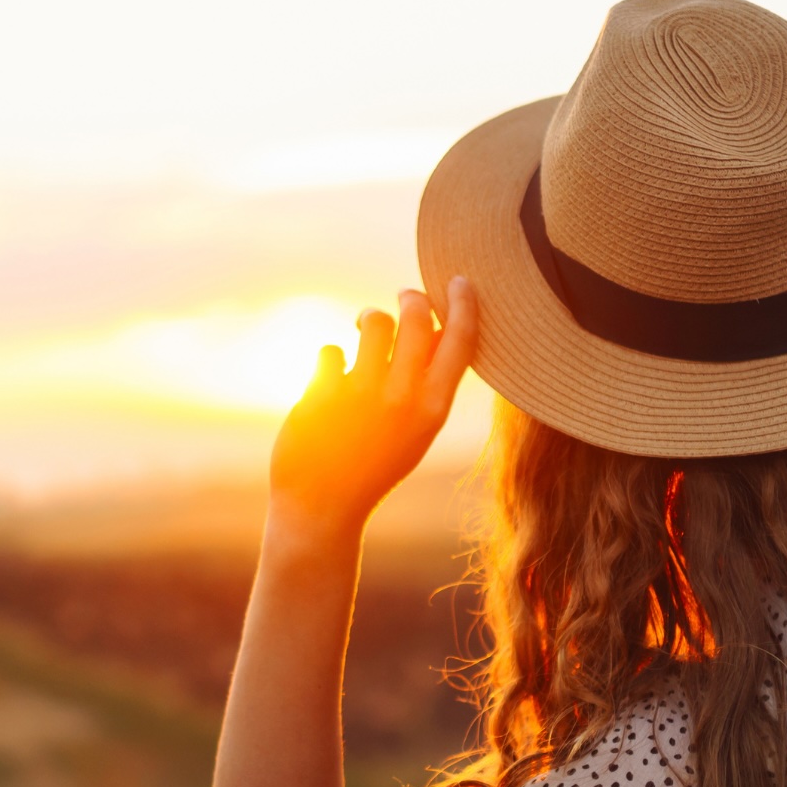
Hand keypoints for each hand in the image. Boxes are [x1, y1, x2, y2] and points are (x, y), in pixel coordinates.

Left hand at [267, 280, 478, 541]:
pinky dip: (330, 360)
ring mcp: (362, 395)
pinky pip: (330, 350)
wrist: (325, 506)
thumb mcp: (417, 430)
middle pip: (417, 317)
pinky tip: (329, 381)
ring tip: (364, 330)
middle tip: (405, 299)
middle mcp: (403, 398)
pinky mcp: (323, 394)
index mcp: (433, 408)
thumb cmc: (375, 464)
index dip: (464, 304)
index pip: (460, 341)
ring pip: (374, 321)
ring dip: (369, 319)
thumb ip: (429, 383)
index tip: (459, 280)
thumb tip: (436, 326)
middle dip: (411, 297)